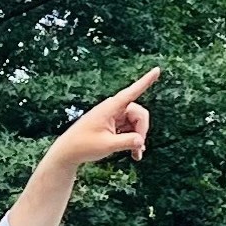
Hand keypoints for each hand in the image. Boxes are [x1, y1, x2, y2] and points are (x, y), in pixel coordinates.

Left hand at [46, 67, 160, 169]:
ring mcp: (114, 116)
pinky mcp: (113, 124)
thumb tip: (141, 141)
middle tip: (139, 148)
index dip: (146, 81)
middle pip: (139, 114)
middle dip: (142, 130)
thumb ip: (126, 142)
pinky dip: (133, 140)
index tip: (157, 69)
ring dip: (138, 138)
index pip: (131, 92)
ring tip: (136, 156)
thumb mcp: (107, 145)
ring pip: (136, 123)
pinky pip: (130, 129)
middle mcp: (113, 108)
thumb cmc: (84, 146)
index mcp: (110, 107)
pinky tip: (135, 154)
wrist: (68, 152)